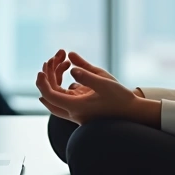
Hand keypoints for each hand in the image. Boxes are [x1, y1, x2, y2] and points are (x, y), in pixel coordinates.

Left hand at [36, 50, 155, 125]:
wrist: (133, 114)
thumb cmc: (121, 99)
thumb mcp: (104, 82)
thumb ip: (86, 74)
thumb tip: (71, 66)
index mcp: (76, 107)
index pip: (50, 96)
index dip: (42, 82)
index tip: (41, 69)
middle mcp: (74, 113)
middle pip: (49, 99)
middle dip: (47, 79)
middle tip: (51, 61)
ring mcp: (78, 114)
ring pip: (57, 99)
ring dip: (55, 80)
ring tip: (64, 62)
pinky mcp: (82, 112)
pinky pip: (65, 99)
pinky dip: (63, 85)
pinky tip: (70, 70)